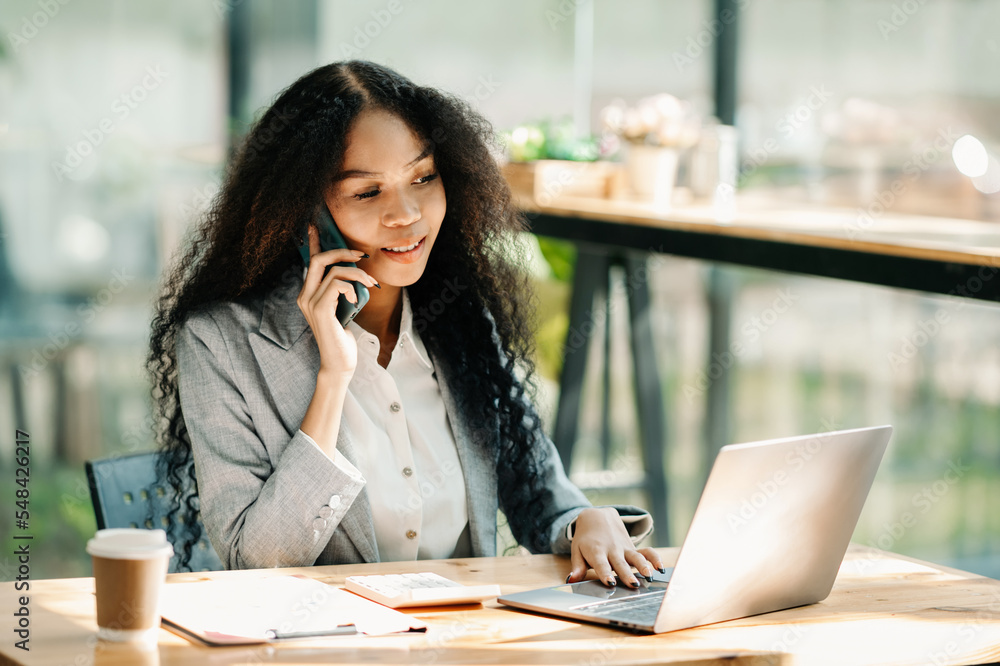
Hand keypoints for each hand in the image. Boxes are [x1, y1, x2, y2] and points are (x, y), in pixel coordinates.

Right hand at [296, 226, 378, 377]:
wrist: (340, 363)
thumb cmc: (343, 337)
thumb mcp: (344, 307)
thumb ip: (342, 290)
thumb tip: (355, 270)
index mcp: (309, 293)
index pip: (310, 261)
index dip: (314, 242)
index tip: (314, 225)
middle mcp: (304, 295)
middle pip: (319, 259)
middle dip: (342, 251)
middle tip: (362, 254)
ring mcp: (309, 302)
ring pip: (333, 271)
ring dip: (358, 273)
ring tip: (371, 283)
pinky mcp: (319, 310)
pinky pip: (337, 285)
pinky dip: (352, 288)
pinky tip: (358, 300)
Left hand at [567, 507, 664, 587]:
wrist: (596, 515)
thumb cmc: (585, 538)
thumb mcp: (577, 550)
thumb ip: (577, 567)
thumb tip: (571, 580)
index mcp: (596, 551)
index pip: (601, 564)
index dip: (605, 573)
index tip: (610, 582)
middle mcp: (612, 550)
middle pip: (620, 563)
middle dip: (627, 574)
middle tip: (633, 585)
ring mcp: (624, 548)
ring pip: (635, 557)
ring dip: (643, 566)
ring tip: (650, 576)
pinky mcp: (632, 547)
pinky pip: (646, 551)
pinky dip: (654, 558)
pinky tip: (661, 568)